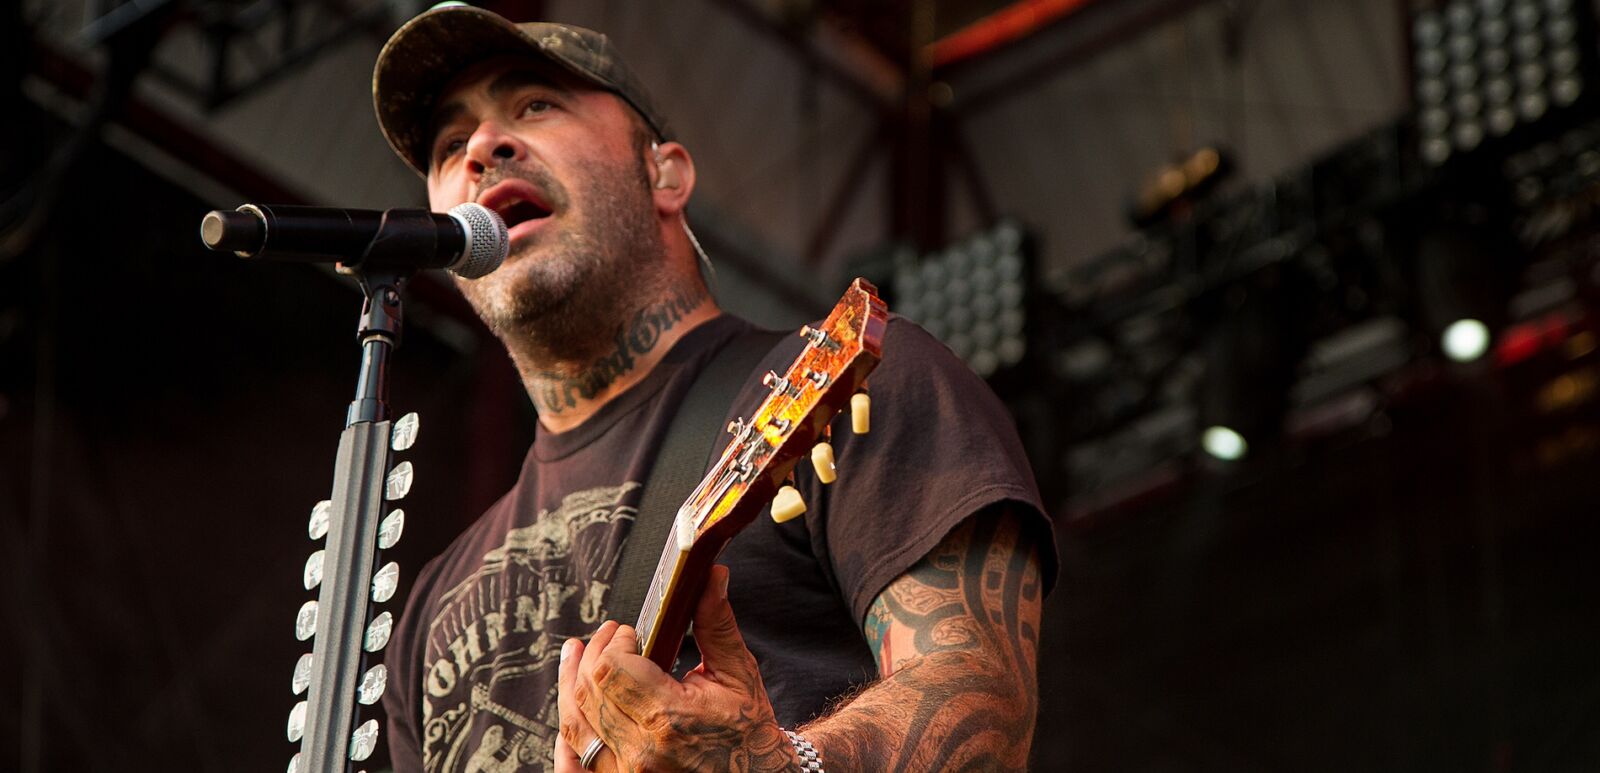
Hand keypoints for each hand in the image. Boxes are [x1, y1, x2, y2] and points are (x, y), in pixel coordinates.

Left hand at [556, 565, 798, 771]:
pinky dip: (568, 733)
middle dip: (592, 654)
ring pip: (575, 724)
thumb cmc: (748, 730)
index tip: (631, 633)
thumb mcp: (738, 674)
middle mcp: (641, 751)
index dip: (616, 644)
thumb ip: (716, 623)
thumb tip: (712, 575)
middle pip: (589, 692)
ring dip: (568, 684)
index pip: (613, 670)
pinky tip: (570, 706)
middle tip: (609, 635)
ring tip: (575, 654)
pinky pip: (574, 762)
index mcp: (669, 718)